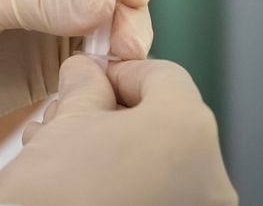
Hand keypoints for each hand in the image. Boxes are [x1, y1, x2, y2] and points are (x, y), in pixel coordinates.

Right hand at [0, 56, 237, 205]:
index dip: (120, 71)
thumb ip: (84, 86)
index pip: (163, 76)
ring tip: (64, 155)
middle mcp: (210, 177)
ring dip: (114, 149)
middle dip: (112, 113)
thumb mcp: (64, 122)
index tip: (89, 77)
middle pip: (163, 120)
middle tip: (70, 117)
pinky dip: (125, 184)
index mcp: (186, 130)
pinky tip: (80, 186)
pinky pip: (158, 195)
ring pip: (159, 161)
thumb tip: (86, 74)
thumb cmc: (52, 197)